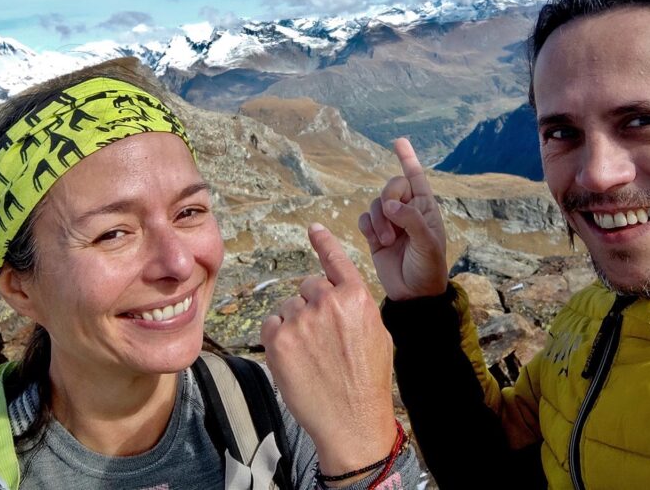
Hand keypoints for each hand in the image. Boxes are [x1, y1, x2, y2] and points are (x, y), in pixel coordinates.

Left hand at [261, 223, 396, 476]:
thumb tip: (339, 293)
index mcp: (356, 296)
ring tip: (312, 355)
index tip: (313, 228)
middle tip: (324, 339)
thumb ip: (357, 306)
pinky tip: (294, 358)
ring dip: (296, 322)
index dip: (323, 242)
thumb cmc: (369, 381)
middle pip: (309, 286)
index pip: (335, 259)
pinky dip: (278, 337)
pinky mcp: (278, 340)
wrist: (352, 421)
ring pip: (289, 305)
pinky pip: (271, 323)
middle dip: (313, 305)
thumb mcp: (378, 334)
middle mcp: (328, 301)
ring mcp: (301, 320)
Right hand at [358, 137, 447, 299]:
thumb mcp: (427, 243)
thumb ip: (410, 220)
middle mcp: (407, 211)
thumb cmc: (429, 268)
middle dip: (389, 200)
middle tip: (393, 222)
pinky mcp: (375, 236)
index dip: (407, 158)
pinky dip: (368, 227)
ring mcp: (390, 223)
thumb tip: (389, 204)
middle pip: (391, 187)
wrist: (413, 295)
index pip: (416, 177)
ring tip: (388, 241)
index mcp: (425, 208)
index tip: (398, 141)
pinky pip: (364, 219)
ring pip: (375, 204)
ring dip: (379, 221)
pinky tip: (377, 240)